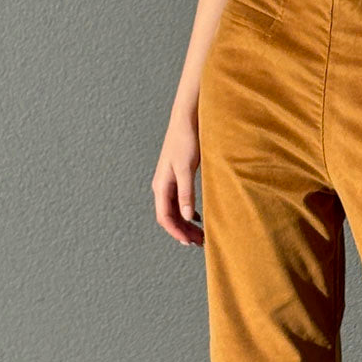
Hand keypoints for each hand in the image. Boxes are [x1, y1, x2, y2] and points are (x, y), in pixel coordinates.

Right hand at [152, 110, 203, 246]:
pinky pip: (180, 201)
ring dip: (186, 224)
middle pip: (170, 217)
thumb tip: (188, 217)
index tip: (190, 243)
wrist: (186, 119)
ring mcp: (169, 182)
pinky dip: (188, 212)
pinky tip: (199, 217)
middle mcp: (163, 186)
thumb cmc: (185, 140)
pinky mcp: (178, 177)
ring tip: (200, 234)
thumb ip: (186, 192)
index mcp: (161, 186)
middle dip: (183, 231)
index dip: (177, 232)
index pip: (165, 217)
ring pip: (175, 210)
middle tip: (200, 243)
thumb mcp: (186, 168)